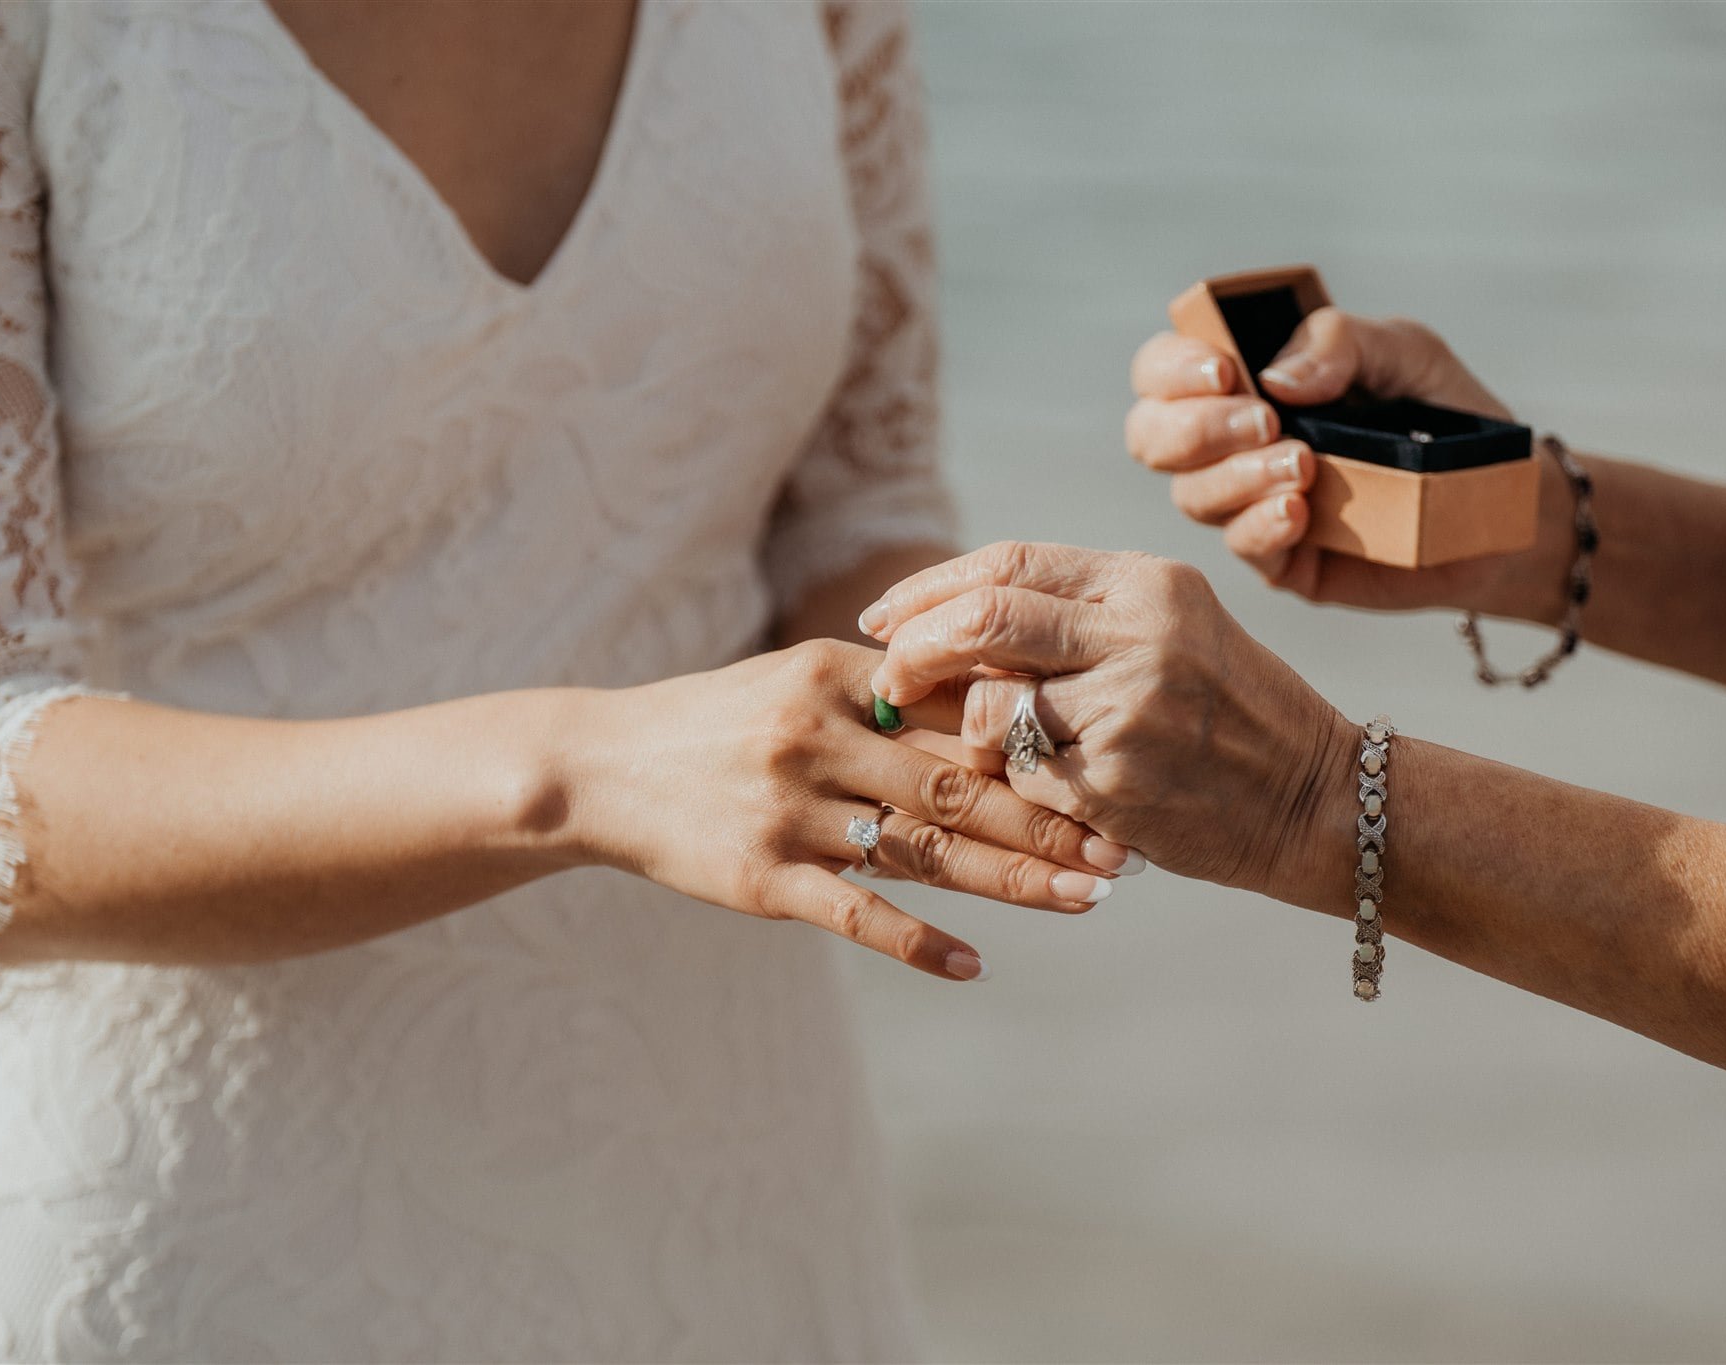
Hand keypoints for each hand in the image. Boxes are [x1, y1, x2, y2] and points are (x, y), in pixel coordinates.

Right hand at [558, 638, 1136, 979]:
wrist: (602, 768)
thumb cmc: (722, 726)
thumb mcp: (800, 685)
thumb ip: (891, 698)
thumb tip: (1004, 708)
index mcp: (836, 674)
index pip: (956, 708)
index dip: (1038, 743)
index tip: (1110, 769)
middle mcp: (816, 734)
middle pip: (958, 782)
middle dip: (1050, 820)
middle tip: (1123, 851)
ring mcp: (788, 808)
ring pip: (923, 849)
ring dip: (1013, 879)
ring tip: (1085, 901)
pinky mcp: (760, 876)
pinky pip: (855, 914)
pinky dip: (919, 943)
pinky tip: (975, 965)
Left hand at [861, 543, 1354, 900]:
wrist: (1317, 798)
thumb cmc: (1229, 714)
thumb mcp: (1172, 629)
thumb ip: (1076, 615)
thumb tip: (949, 619)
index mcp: (1145, 582)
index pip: (1006, 563)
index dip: (930, 589)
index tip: (885, 618)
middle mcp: (1140, 631)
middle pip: (982, 619)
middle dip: (915, 650)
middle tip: (889, 679)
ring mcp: (1131, 706)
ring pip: (990, 704)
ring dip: (966, 730)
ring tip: (988, 747)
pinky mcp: (1120, 780)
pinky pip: (1022, 775)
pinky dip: (1015, 783)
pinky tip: (1046, 790)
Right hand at [1127, 310, 1572, 625]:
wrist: (1503, 501)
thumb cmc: (1445, 417)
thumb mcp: (1404, 351)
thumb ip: (1339, 340)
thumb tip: (1274, 376)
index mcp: (1246, 380)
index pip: (1163, 370)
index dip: (1173, 369)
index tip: (1226, 371)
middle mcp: (1232, 443)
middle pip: (1151, 436)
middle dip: (1195, 428)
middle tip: (1264, 422)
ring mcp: (1250, 505)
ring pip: (1190, 495)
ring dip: (1236, 477)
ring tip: (1302, 466)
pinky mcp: (1283, 560)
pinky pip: (1243, 548)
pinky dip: (1262, 525)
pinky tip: (1301, 512)